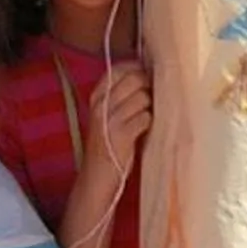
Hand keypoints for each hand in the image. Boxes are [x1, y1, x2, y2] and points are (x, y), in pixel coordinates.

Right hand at [84, 63, 151, 183]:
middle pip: (135, 79)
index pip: (120, 69)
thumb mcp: (106, 115)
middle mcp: (101, 105)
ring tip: (144, 119)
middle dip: (148, 87)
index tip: (146, 79)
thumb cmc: (107, 145)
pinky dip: (148, 123)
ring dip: (150, 107)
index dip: (138, 70)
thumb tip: (147, 74)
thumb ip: (120, 95)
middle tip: (150, 100)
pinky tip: (142, 131)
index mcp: (96, 97)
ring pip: (143, 97)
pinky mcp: (122, 135)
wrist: (96, 177)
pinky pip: (145, 117)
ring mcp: (111, 120)